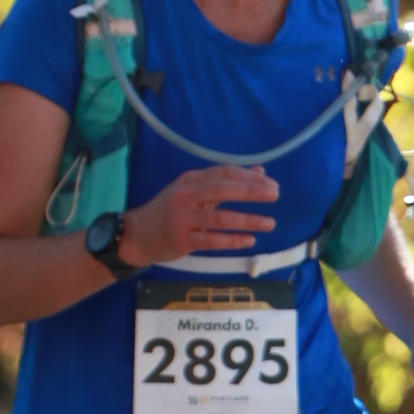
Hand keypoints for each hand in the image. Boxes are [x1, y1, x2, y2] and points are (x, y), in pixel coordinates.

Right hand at [121, 165, 278, 267]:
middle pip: (223, 189)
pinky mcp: (183, 240)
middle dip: (251, 191)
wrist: (139, 234)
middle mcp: (187, 195)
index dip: (249, 177)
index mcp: (191, 180)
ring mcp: (184, 218)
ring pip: (220, 218)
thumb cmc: (172, 211)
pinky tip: (250, 240)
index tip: (271, 184)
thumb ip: (226, 182)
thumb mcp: (195, 191)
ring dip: (248, 220)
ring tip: (270, 223)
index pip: (224, 172)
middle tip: (274, 195)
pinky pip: (212, 240)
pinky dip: (233, 240)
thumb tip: (260, 172)